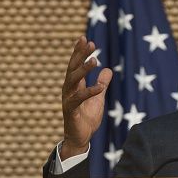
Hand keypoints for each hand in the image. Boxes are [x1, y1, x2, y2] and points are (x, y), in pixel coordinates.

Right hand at [61, 36, 112, 159]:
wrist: (81, 138)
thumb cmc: (87, 118)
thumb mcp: (98, 98)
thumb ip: (102, 84)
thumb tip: (108, 69)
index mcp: (75, 86)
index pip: (75, 65)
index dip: (79, 52)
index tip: (85, 39)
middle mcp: (69, 90)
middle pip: (72, 68)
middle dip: (80, 55)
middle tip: (90, 44)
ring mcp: (68, 100)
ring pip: (73, 81)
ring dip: (83, 70)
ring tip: (95, 60)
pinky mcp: (71, 111)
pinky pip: (79, 99)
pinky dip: (89, 92)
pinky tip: (100, 87)